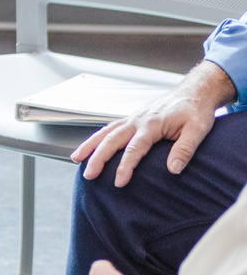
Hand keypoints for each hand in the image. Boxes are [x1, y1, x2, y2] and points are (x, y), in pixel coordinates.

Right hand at [73, 61, 237, 185]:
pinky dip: (98, 136)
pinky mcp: (133, 118)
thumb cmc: (196, 111)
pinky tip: (92, 144)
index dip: (125, 166)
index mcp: (152, 124)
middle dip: (97, 158)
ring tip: (76, 158)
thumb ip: (184, 150)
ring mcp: (133, 117)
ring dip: (90, 145)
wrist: (194, 92)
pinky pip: (110, 127)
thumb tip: (173, 170)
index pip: (134, 148)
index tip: (118, 181)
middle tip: (88, 174)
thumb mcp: (197, 131)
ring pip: (106, 132)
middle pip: (111, 140)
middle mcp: (137, 119)